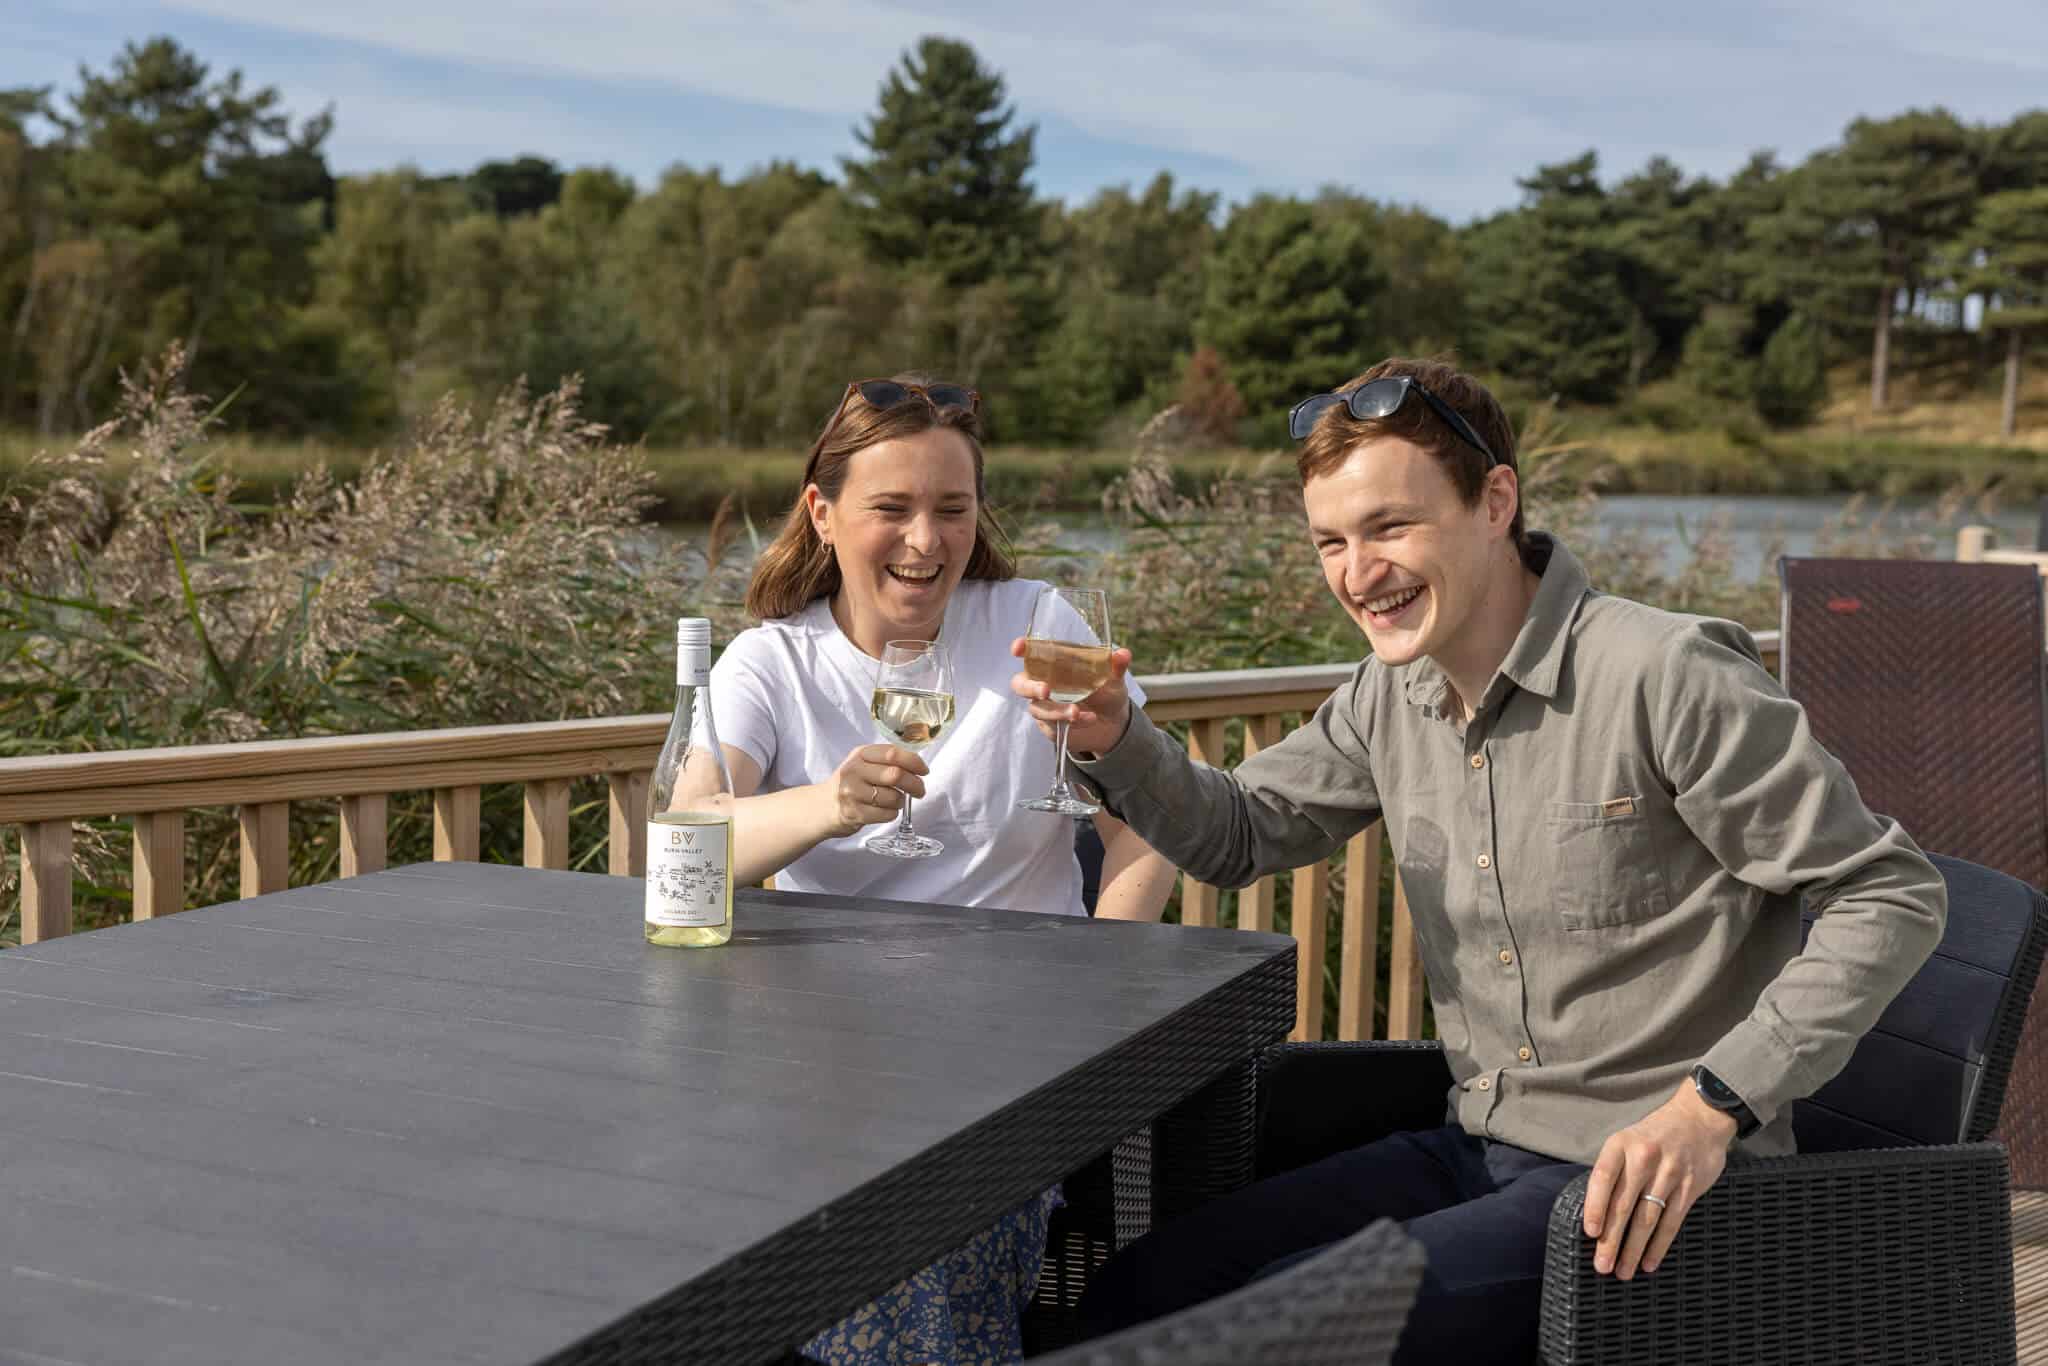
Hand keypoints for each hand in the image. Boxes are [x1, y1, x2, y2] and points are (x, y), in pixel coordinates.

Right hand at [821, 743, 926, 837]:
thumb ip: (886, 760)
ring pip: (893, 797)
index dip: (914, 762)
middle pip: (896, 775)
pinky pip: (887, 814)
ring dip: (901, 801)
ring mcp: (852, 793)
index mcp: (860, 754)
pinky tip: (884, 810)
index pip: (892, 753)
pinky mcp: (854, 813)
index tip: (923, 771)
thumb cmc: (850, 783)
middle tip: (919, 790)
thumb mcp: (862, 763)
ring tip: (894, 801)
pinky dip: (892, 813)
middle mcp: (854, 771)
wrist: (822, 806)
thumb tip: (918, 766)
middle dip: (915, 784)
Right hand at [1007, 639, 1135, 757]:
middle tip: (1046, 690)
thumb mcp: (1114, 679)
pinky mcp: (1050, 727)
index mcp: (1054, 666)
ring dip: (1056, 711)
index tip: (1018, 647)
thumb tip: (1123, 654)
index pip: (1031, 655)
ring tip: (1077, 712)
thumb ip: (1116, 667)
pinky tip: (1089, 719)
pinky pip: (1052, 726)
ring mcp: (1044, 707)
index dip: (1021, 650)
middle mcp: (1044, 684)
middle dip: (1030, 687)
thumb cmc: (1107, 693)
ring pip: (1038, 709)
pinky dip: (1069, 722)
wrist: (1113, 724)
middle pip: (1020, 685)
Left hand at [1581, 1080, 1736, 1279]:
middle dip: (1611, 1240)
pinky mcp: (1688, 1187)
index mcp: (1620, 1145)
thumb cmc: (1653, 1136)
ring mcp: (1668, 1173)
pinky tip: (1649, 1262)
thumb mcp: (1626, 1141)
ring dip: (1633, 1249)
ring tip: (1622, 1271)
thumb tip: (1595, 1212)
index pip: (1602, 1178)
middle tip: (1602, 1266)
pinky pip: (1671, 1222)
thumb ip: (1613, 1171)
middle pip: (1623, 1205)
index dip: (1594, 1206)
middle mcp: (1643, 1158)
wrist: (1698, 1118)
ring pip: (1647, 1219)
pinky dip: (1658, 1246)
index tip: (1590, 1232)